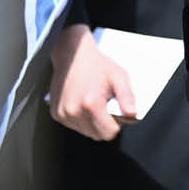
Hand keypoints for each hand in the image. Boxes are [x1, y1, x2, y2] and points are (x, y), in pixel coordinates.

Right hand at [49, 24, 136, 140]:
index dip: (116, 126)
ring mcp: (63, 113)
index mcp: (91, 104)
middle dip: (104, 125)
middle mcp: (74, 111)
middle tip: (105, 105)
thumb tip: (132, 115)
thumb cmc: (97, 65)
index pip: (108, 133)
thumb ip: (127, 97)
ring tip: (93, 102)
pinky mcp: (56, 113)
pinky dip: (80, 119)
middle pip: (96, 135)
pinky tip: (82, 103)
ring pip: (85, 132)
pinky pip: (73, 126)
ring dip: (91, 123)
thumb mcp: (118, 76)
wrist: (72, 54)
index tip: (116, 114)